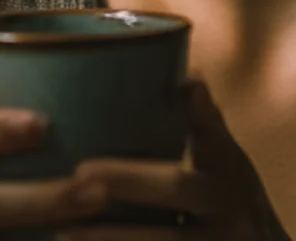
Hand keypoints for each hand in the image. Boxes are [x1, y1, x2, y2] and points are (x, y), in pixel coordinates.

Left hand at [53, 77, 290, 239]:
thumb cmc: (231, 202)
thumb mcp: (227, 164)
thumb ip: (205, 126)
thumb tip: (188, 72)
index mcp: (228, 166)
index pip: (213, 131)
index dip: (201, 109)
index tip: (188, 82)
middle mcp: (227, 203)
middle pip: (178, 186)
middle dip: (130, 180)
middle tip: (79, 173)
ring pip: (164, 240)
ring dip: (113, 238)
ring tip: (65, 232)